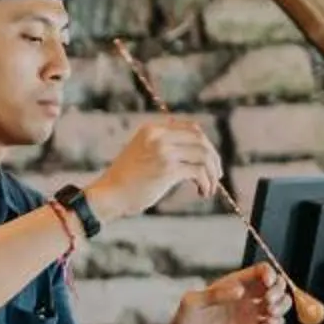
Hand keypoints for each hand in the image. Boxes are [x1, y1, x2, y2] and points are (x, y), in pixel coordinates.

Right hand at [89, 118, 222, 221]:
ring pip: (203, 155)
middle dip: (213, 158)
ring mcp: (164, 151)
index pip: (190, 127)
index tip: (208, 160)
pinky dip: (206, 183)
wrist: (108, 195)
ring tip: (209, 188)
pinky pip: (198, 172)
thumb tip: (193, 155)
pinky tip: (203, 192)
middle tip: (215, 175)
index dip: (205, 143)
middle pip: (201, 139)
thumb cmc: (124, 181)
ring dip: (211, 173)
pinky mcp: (168, 169)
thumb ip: (162, 148)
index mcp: (152, 129)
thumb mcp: (141, 154)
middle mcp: (159, 136)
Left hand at [156, 264, 289, 323]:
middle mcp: (245, 299)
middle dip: (279, 289)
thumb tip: (239, 290)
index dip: (269, 272)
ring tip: (271, 311)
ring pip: (280, 304)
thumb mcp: (192, 302)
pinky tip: (271, 322)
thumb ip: (215, 293)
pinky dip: (278, 322)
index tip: (268, 280)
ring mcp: (251, 317)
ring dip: (283, 305)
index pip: (259, 272)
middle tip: (269, 298)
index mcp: (232, 285)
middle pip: (275, 286)